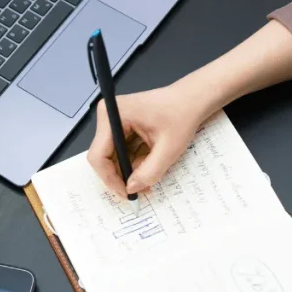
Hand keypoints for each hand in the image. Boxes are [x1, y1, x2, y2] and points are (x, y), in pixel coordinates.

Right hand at [87, 83, 209, 197]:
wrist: (193, 99)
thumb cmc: (183, 113)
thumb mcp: (169, 149)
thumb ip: (149, 172)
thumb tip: (132, 188)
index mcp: (114, 115)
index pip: (98, 155)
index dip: (110, 178)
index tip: (126, 192)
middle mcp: (109, 115)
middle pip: (103, 156)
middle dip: (121, 175)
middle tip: (138, 190)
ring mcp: (115, 120)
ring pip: (113, 156)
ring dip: (129, 169)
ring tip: (148, 177)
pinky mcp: (122, 125)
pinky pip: (121, 150)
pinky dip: (133, 161)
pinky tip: (149, 163)